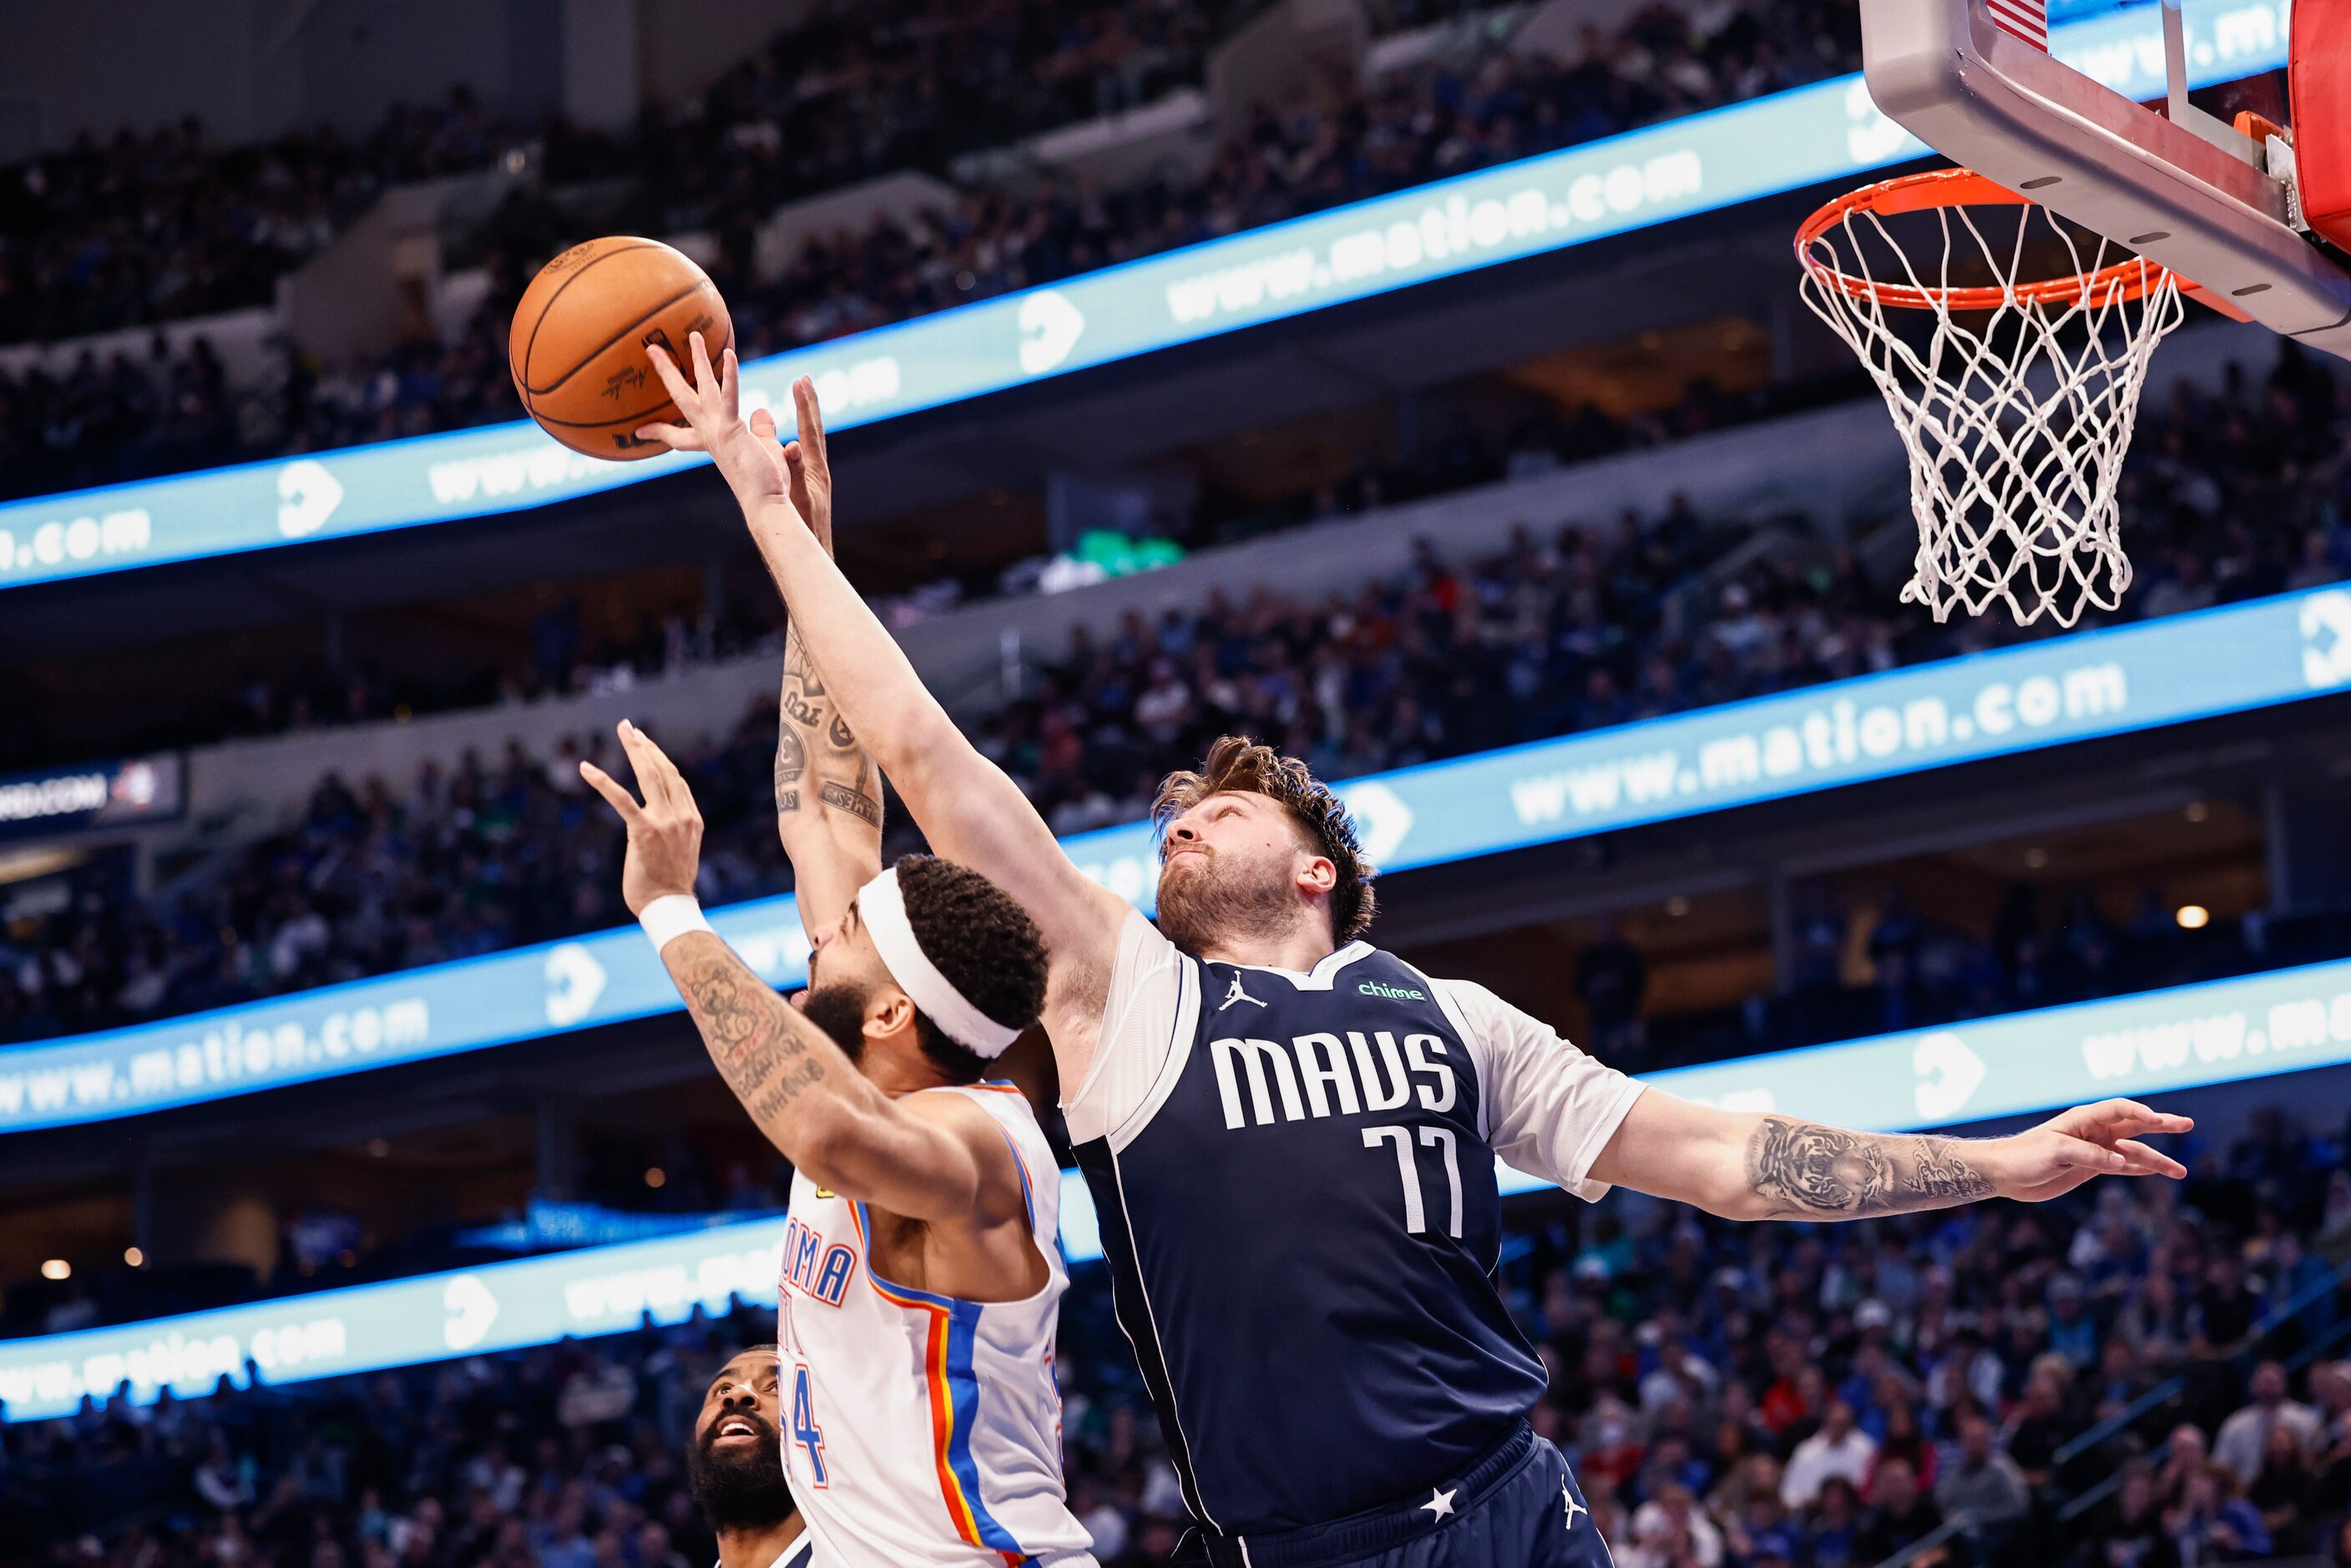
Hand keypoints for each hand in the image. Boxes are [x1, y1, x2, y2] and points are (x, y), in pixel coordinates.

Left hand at [579, 720, 704, 916]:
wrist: (670, 905)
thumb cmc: (669, 885)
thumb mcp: (679, 851)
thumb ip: (672, 832)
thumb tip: (656, 826)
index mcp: (692, 819)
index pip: (676, 780)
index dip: (659, 758)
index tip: (646, 744)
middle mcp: (682, 815)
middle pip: (664, 770)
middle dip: (646, 745)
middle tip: (630, 727)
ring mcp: (665, 821)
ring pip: (650, 775)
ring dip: (635, 749)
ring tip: (623, 730)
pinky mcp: (644, 831)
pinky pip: (622, 799)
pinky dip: (603, 782)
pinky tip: (586, 769)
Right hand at [634, 332, 794, 517]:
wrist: (766, 503)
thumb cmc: (765, 484)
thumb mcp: (762, 450)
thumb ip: (760, 429)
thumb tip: (761, 412)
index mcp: (711, 444)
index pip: (679, 436)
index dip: (659, 431)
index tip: (640, 430)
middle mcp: (708, 435)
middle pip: (681, 397)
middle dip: (667, 371)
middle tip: (652, 349)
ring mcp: (717, 430)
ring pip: (702, 388)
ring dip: (698, 359)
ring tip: (693, 335)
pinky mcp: (732, 428)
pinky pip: (730, 396)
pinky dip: (730, 375)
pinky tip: (729, 354)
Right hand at [782, 374, 833, 556]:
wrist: (816, 548)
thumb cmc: (804, 528)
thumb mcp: (796, 498)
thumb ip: (794, 473)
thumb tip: (792, 446)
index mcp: (815, 469)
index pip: (809, 430)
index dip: (805, 405)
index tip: (800, 381)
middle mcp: (818, 468)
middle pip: (814, 428)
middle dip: (809, 403)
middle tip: (805, 379)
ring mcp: (816, 475)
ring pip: (811, 440)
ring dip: (806, 417)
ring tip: (802, 397)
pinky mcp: (812, 484)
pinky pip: (805, 453)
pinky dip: (800, 436)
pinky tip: (793, 436)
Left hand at [1987, 1098, 2191, 1201]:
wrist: (2005, 1174)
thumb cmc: (2025, 1155)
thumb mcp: (2056, 1152)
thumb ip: (2090, 1155)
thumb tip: (2121, 1162)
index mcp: (2083, 1119)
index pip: (2119, 1109)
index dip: (2140, 1113)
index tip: (2158, 1121)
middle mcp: (2093, 1132)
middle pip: (2134, 1126)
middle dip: (2161, 1125)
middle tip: (2187, 1124)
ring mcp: (2094, 1150)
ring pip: (2133, 1152)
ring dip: (2157, 1160)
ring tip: (2181, 1171)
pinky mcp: (2090, 1168)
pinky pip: (2122, 1167)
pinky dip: (2140, 1169)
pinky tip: (2158, 1171)